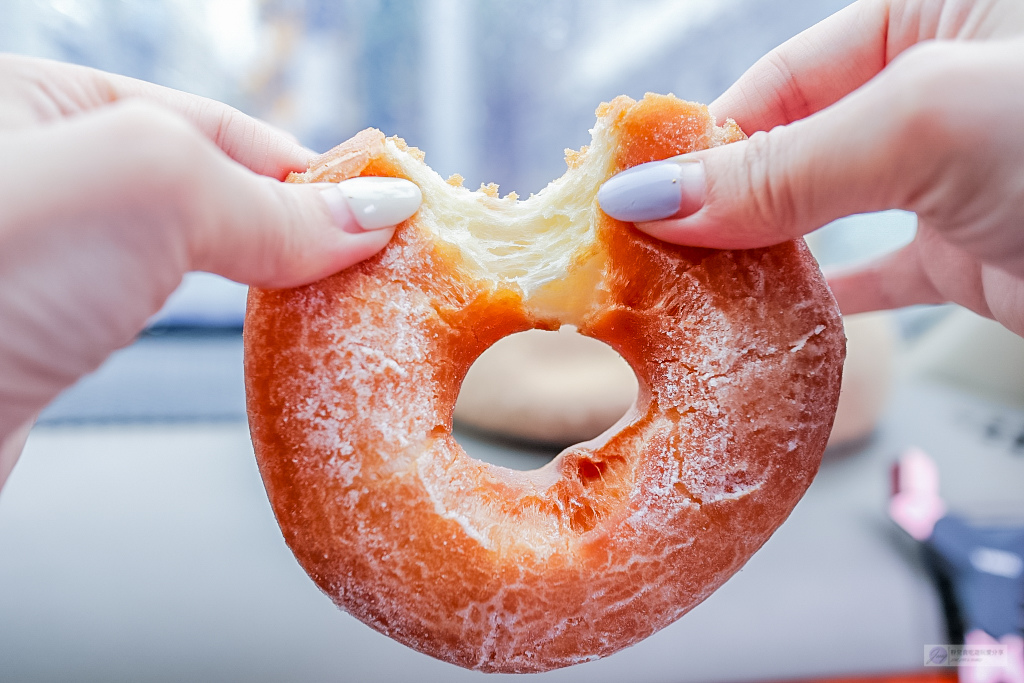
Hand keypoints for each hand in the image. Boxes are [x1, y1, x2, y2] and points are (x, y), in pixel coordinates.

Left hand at [0, 55, 419, 482]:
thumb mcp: (149, 185)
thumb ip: (270, 199)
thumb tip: (379, 215)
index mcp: (52, 102)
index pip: (224, 127)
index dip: (316, 170)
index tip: (392, 214)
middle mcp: (51, 176)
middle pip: (217, 191)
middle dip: (305, 226)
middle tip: (384, 267)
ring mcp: (51, 262)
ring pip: (198, 260)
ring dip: (278, 282)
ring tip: (348, 307)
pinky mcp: (55, 342)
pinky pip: (170, 319)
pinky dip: (233, 330)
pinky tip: (275, 343)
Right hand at [598, 0, 1023, 336]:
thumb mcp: (921, 123)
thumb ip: (781, 167)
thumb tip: (648, 198)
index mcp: (928, 16)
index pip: (779, 80)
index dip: (702, 140)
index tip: (630, 196)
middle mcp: (936, 91)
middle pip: (793, 149)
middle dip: (723, 203)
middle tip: (649, 256)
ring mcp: (954, 176)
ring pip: (826, 214)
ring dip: (763, 257)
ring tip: (696, 293)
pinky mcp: (974, 252)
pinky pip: (878, 274)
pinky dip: (826, 301)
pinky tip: (776, 321)